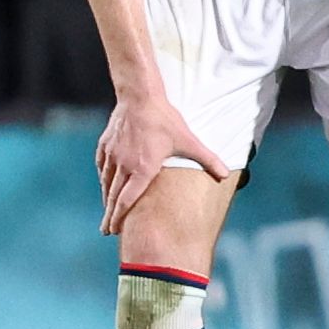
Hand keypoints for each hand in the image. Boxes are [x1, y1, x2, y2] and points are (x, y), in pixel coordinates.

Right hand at [96, 90, 232, 234]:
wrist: (140, 97)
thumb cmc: (165, 120)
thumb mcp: (189, 141)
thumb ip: (208, 159)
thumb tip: (226, 175)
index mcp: (142, 169)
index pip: (127, 200)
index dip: (120, 217)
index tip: (114, 230)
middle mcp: (123, 165)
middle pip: (113, 197)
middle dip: (110, 216)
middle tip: (107, 230)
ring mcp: (112, 155)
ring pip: (106, 183)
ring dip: (106, 199)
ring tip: (108, 211)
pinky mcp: (105, 145)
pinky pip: (102, 167)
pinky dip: (103, 178)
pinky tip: (105, 183)